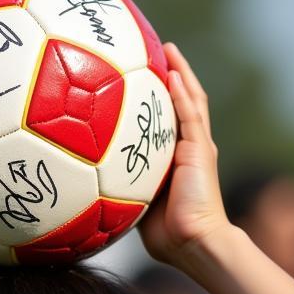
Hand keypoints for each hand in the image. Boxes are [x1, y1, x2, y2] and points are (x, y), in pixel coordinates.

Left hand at [140, 43, 231, 264]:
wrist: (194, 244)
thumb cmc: (168, 236)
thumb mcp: (138, 208)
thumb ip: (124, 191)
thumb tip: (91, 191)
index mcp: (176, 160)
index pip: (168, 121)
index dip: (158, 100)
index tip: (141, 79)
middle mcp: (190, 149)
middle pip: (182, 103)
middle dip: (172, 77)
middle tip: (154, 52)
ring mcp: (198, 147)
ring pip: (191, 101)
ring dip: (180, 73)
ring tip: (168, 49)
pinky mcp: (201, 150)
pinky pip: (191, 115)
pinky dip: (182, 92)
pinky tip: (173, 72)